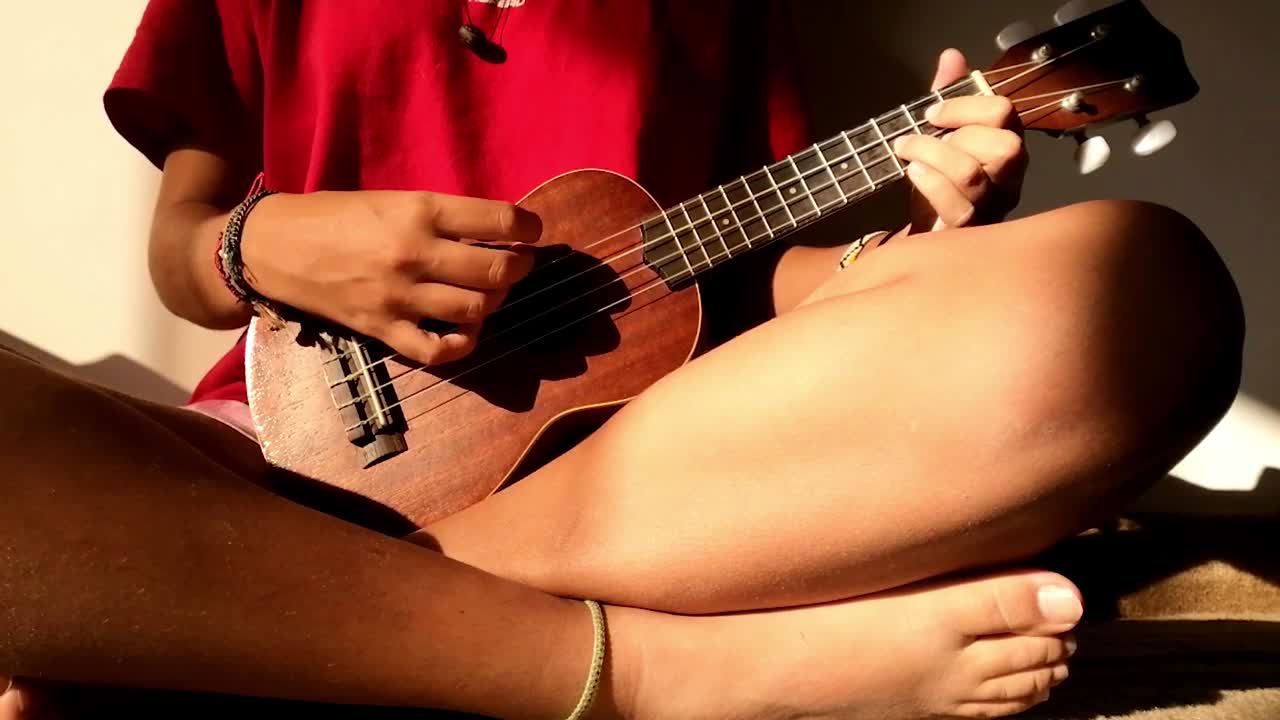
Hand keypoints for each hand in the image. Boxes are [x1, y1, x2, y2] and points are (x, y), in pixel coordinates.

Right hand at [241, 190, 539, 364]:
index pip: (500, 220)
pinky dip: (462, 344)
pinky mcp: (384, 330)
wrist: (274, 247)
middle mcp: (415, 253)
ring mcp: (400, 297)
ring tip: (488, 291)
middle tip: (516, 264)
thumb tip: (494, 232)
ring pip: (477, 309)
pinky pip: (440, 350)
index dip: (528, 227)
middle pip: (497, 270)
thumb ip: (439, 217)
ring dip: (493, 302)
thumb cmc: (336, 216)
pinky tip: (464, 329)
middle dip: (518, 268)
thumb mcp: (392, 200)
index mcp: (419, 211)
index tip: (530, 231)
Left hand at [896, 49, 1027, 230]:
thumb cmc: (938, 183)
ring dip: (931, 155)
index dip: (965, 106)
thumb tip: (952, 57)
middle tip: (920, 136)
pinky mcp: (969, 232)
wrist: (923, 233)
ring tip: (906, 151)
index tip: (932, 112)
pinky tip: (911, 172)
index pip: (1003, 113)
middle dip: (956, 134)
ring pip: (971, 174)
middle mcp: (1009, 179)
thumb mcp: (941, 135)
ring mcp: (992, 208)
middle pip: (1003, 146)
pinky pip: (957, 207)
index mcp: (1006, 147)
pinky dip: (929, 183)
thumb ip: (949, 97)